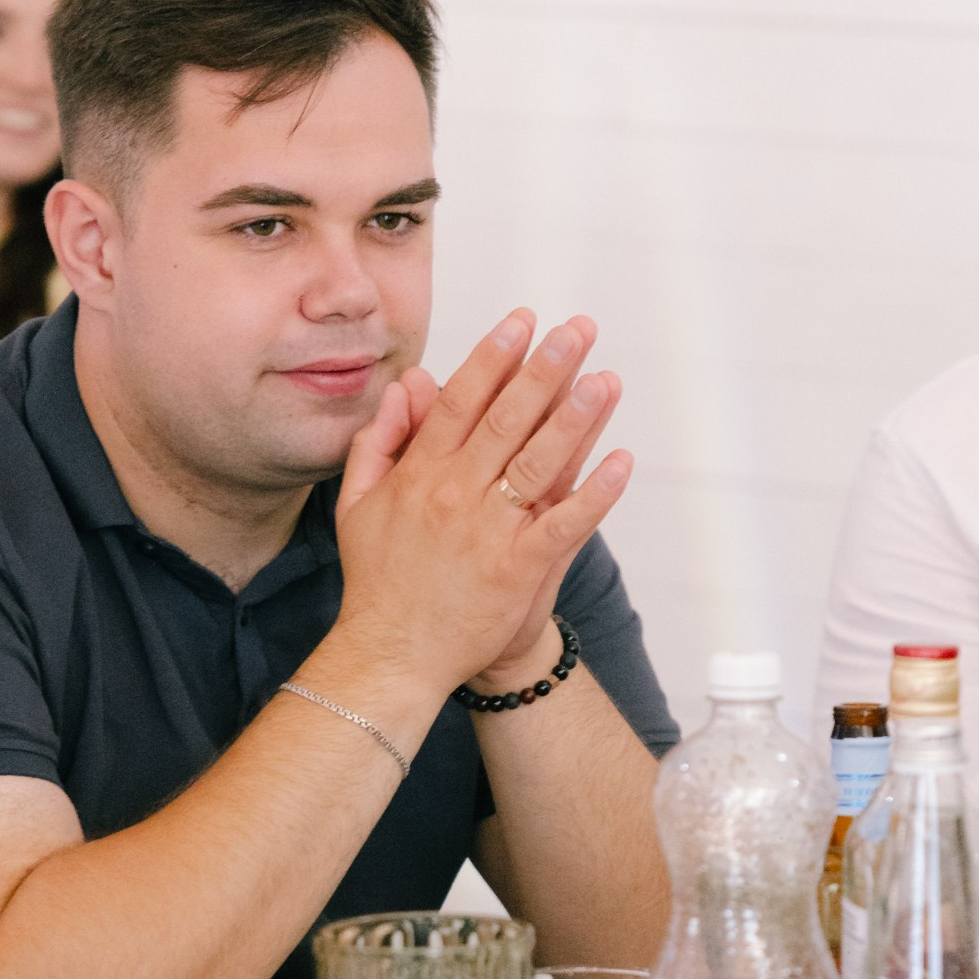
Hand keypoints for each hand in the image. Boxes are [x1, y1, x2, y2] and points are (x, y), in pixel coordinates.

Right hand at [326, 310, 630, 700]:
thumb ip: (380, 441)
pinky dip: (594, 493)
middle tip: (576, 331)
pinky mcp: (517, 568)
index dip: (493, 358)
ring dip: (574, 419)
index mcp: (419, 475)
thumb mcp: (357, 503)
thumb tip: (406, 386)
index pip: (460, 402)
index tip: (522, 322)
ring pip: (537, 463)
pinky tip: (622, 461)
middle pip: (505, 420)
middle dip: (544, 371)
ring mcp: (488, 532)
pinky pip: (564, 524)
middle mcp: (454, 495)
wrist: (392, 656)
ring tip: (605, 379)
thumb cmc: (378, 579)